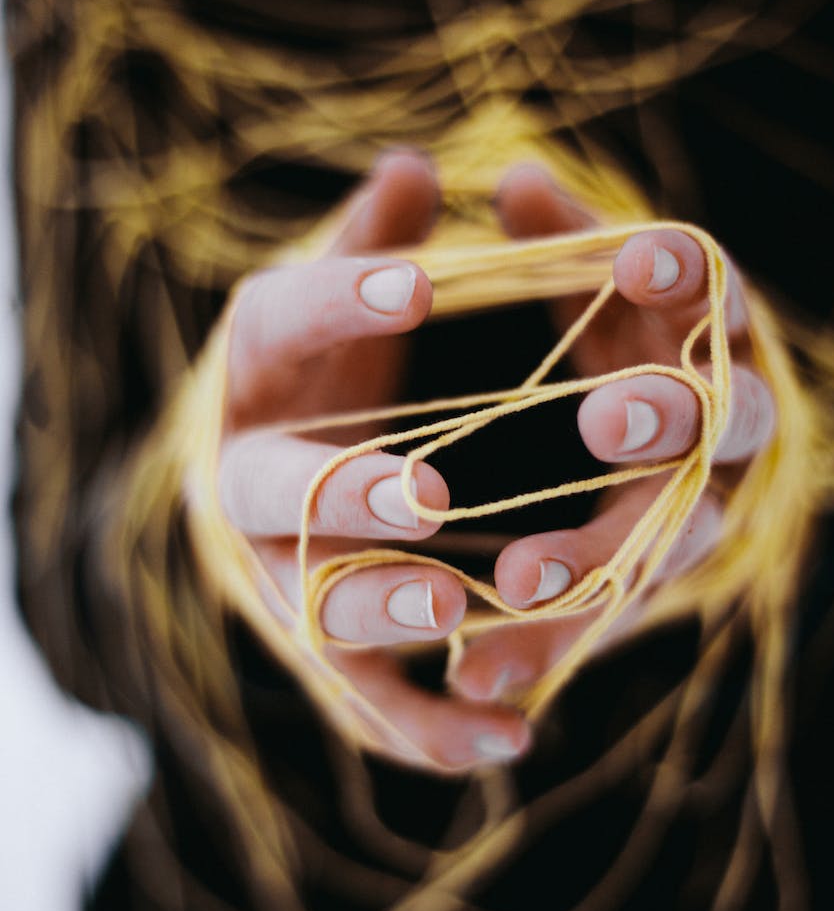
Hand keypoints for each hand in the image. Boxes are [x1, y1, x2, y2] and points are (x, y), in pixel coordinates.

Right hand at [217, 149, 529, 771]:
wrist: (265, 483)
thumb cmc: (316, 373)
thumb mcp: (331, 297)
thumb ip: (370, 248)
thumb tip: (409, 172)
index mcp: (257, 372)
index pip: (283, 323)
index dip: (343, 304)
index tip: (424, 284)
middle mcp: (249, 481)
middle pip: (279, 493)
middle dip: (347, 494)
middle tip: (429, 494)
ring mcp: (277, 576)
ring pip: (313, 605)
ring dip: (381, 610)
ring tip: (453, 608)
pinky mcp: (321, 651)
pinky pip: (363, 704)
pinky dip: (428, 729)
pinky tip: (507, 738)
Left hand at [451, 164, 776, 702]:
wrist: (644, 426)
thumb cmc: (614, 330)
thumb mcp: (585, 280)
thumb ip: (558, 247)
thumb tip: (517, 182)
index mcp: (711, 332)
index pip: (717, 291)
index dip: (685, 274)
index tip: (633, 259)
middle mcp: (724, 425)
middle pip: (726, 423)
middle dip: (670, 418)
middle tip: (602, 421)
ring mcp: (695, 511)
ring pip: (672, 544)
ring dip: (597, 565)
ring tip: (514, 585)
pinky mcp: (646, 582)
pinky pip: (607, 620)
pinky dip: (546, 646)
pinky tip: (474, 678)